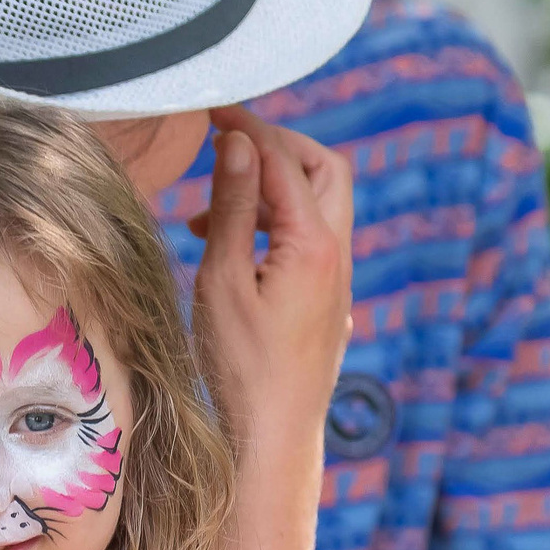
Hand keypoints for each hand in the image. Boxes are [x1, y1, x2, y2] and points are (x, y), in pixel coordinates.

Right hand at [189, 105, 354, 428]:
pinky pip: (313, 244)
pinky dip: (279, 227)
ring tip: (212, 212)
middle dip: (277, 148)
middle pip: (323, 170)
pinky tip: (234, 251)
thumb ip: (230, 207)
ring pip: (320, 208)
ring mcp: (339, 282)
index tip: (210, 112)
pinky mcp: (329, 304)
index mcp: (313, 245)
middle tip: (227, 147)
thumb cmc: (239, 367)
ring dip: (273, 192)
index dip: (246, 129)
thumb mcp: (222, 280)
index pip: (283, 160)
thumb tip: (237, 145)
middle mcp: (338, 257)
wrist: (272, 438)